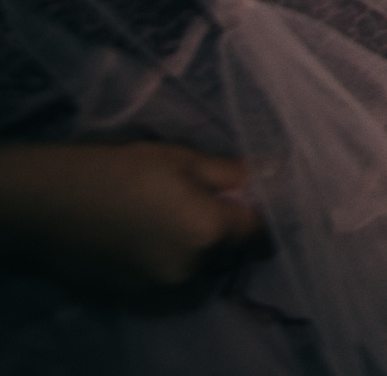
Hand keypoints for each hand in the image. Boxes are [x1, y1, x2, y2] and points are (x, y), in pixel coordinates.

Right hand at [0, 142, 265, 297]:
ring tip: (169, 219)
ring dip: (194, 250)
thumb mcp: (181, 159)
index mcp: (208, 232)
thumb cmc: (117, 170)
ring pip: (195, 269)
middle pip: (226, 253)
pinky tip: (143, 238)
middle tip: (204, 202)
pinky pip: (162, 279)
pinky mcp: (129, 295)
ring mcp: (157, 287)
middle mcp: (189, 268)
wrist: (46, 203)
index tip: (254, 200)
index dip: (262, 214)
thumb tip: (271, 173)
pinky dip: (163, 262)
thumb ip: (230, 173)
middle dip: (224, 231)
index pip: (259, 232)